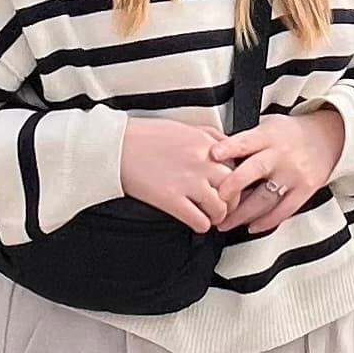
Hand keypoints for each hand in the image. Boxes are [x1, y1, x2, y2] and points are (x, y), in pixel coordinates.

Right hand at [119, 114, 239, 231]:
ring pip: (220, 208)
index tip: (232, 187)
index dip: (236, 180)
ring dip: (218, 216)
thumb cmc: (144, 136)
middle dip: (232, 201)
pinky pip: (200, 221)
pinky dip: (202, 226)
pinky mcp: (172, 200)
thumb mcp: (183, 126)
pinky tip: (197, 223)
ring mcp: (188, 182)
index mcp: (206, 143)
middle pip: (234, 188)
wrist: (116, 147)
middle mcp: (202, 162)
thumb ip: (208, 134)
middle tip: (225, 205)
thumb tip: (225, 143)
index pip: (237, 166)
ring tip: (212, 217)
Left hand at [209, 102, 345, 232]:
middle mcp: (280, 155)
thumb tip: (212, 151)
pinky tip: (251, 227)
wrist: (328, 137)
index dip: (230, 148)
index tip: (213, 154)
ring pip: (266, 197)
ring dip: (243, 213)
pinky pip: (284, 210)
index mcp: (268, 136)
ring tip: (225, 222)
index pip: (246, 141)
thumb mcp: (267, 125)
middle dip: (233, 186)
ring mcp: (294, 174)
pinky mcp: (305, 190)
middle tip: (216, 199)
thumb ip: (245, 139)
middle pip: (255, 170)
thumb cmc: (289, 133)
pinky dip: (267, 221)